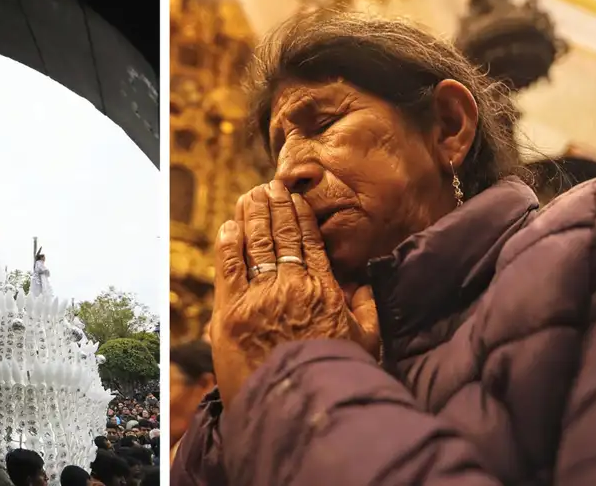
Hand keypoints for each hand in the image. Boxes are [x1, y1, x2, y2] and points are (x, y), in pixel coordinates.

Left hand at [210, 181, 379, 406]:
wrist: (298, 407)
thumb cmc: (334, 376)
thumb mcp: (365, 342)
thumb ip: (367, 308)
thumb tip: (366, 283)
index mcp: (324, 289)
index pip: (309, 241)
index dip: (299, 216)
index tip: (293, 198)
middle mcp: (293, 286)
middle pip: (280, 234)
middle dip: (273, 206)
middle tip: (267, 187)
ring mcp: (260, 297)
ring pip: (254, 243)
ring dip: (250, 215)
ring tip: (248, 197)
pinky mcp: (232, 313)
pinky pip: (228, 266)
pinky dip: (227, 242)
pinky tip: (228, 226)